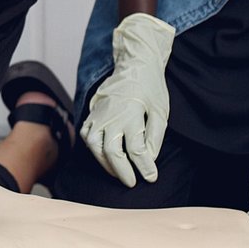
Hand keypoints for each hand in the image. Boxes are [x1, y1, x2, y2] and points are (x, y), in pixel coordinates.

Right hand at [81, 12, 175, 186]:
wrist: (133, 65)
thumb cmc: (150, 88)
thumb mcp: (161, 112)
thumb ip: (155, 137)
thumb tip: (148, 159)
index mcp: (131, 115)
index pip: (137, 150)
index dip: (144, 167)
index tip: (151, 177)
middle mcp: (111, 117)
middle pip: (112, 153)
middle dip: (123, 171)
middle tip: (132, 182)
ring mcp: (98, 116)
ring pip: (95, 147)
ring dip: (106, 164)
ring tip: (118, 172)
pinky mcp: (91, 114)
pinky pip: (87, 137)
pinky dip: (94, 150)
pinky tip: (104, 156)